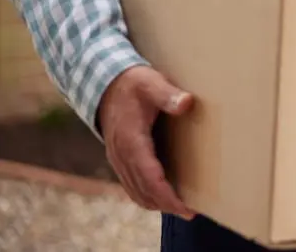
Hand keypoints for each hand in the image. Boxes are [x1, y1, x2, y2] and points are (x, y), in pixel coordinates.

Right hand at [98, 65, 196, 217]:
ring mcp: (118, 158)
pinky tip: (160, 196)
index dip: (167, 195)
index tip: (185, 207)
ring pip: (135, 190)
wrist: (106, 84)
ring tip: (179, 208)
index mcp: (131, 141)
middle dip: (165, 204)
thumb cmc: (134, 83)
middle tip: (189, 213)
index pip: (150, 177)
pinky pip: (130, 184)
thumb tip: (187, 103)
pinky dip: (144, 194)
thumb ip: (169, 94)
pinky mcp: (119, 158)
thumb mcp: (152, 83)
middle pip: (143, 190)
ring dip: (155, 203)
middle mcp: (121, 155)